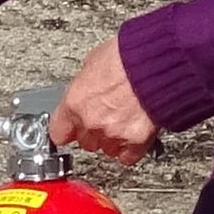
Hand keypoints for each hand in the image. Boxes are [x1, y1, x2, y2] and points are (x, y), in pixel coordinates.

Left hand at [47, 35, 158, 158]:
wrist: (155, 62)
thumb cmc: (127, 56)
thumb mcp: (93, 64)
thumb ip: (85, 87)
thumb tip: (86, 90)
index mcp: (75, 102)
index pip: (58, 132)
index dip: (67, 129)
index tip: (71, 128)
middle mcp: (91, 121)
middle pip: (84, 142)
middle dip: (93, 131)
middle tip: (106, 116)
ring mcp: (113, 133)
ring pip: (106, 149)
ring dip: (113, 139)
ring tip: (123, 121)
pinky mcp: (136, 140)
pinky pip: (128, 157)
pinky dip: (131, 149)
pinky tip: (134, 134)